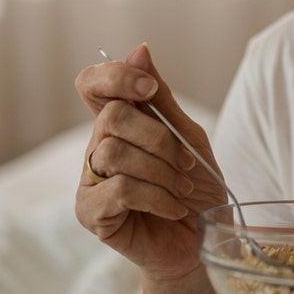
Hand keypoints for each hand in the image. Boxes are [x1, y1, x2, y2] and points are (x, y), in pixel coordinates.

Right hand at [74, 44, 227, 281]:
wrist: (203, 244)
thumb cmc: (196, 191)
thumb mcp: (190, 137)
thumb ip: (162, 98)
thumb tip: (139, 49)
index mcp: (119, 124)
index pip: (92, 84)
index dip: (115, 76)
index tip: (149, 89)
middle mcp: (98, 147)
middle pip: (110, 116)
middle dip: (158, 137)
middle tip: (185, 162)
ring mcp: (90, 180)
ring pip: (114, 152)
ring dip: (161, 172)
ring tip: (181, 189)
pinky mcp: (90, 213)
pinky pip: (118, 189)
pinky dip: (156, 196)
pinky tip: (171, 208)